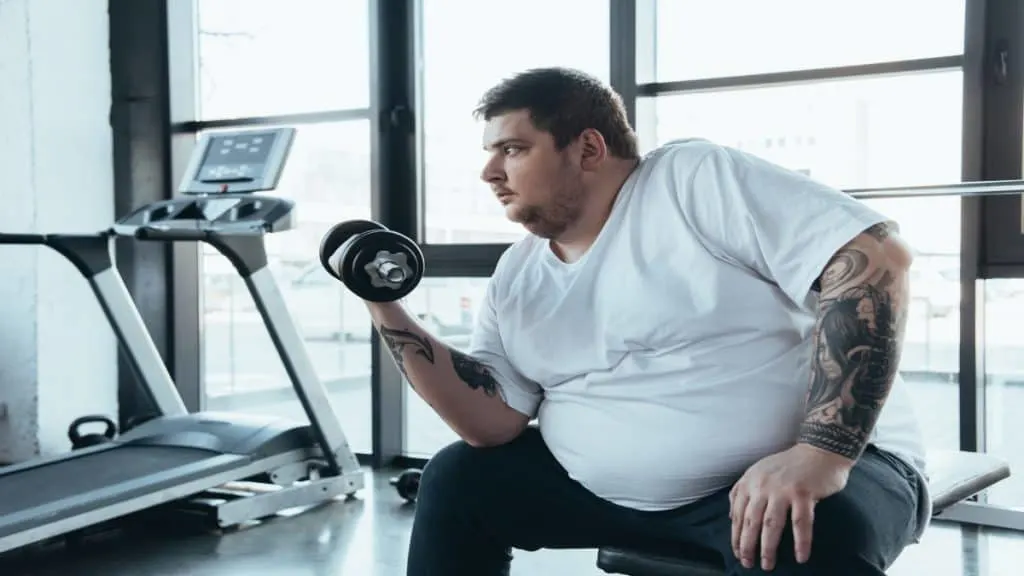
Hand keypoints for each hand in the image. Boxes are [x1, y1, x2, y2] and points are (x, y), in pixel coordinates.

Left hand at [729, 443, 852, 570]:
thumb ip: (743, 491)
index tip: (737, 553)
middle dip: (747, 545)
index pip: (737, 513)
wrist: (819, 449)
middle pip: (750, 521)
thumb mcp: (759, 471)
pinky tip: (801, 557)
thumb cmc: (789, 464)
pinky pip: (801, 523)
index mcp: (750, 481)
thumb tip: (730, 516)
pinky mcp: (803, 493)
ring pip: (771, 524)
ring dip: (768, 547)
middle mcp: (762, 485)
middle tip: (748, 563)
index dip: (736, 536)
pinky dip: (801, 542)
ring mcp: (783, 489)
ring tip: (768, 564)